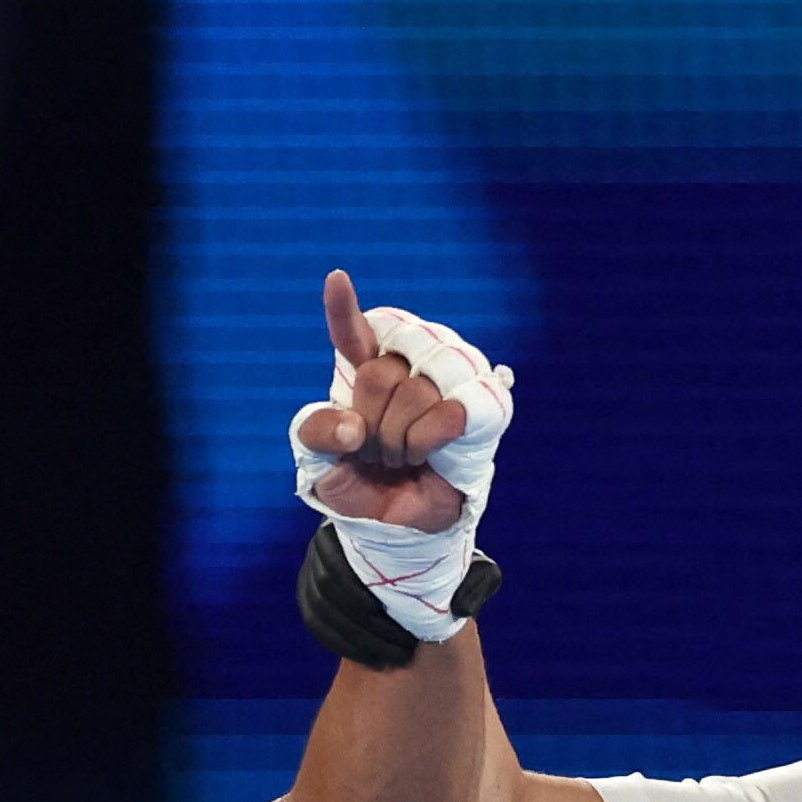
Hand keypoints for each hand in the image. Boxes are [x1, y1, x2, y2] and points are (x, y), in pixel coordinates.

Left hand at [290, 270, 472, 533]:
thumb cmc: (363, 481)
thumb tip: (355, 428)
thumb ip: (320, 435)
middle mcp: (411, 365)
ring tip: (403, 456)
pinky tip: (427, 454)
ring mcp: (450, 379)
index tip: (336, 279)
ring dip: (399, 441)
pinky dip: (427, 442)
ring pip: (413, 394)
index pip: (354, 332)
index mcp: (368, 368)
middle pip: (378, 375)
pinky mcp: (482, 403)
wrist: (401, 522)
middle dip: (371, 426)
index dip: (343, 309)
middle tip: (377, 452)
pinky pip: (448, 413)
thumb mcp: (321, 462)